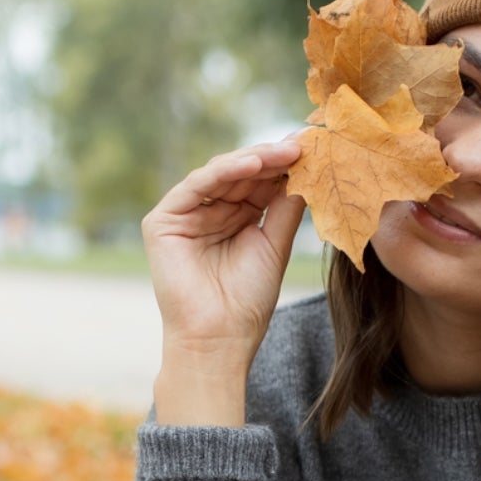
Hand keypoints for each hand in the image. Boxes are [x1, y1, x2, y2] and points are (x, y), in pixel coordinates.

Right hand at [142, 140, 306, 363]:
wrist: (219, 339)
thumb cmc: (247, 302)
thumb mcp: (275, 246)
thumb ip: (286, 207)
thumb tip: (307, 169)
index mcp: (237, 219)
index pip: (261, 182)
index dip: (286, 165)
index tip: (316, 147)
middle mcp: (210, 212)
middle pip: (242, 173)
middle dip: (273, 157)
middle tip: (304, 142)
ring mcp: (185, 214)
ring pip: (221, 173)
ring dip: (254, 159)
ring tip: (284, 151)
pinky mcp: (163, 221)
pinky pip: (196, 185)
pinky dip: (223, 171)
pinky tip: (253, 163)